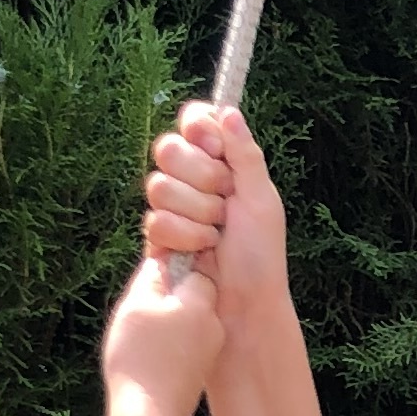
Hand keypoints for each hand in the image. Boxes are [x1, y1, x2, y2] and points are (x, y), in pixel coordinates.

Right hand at [100, 241, 221, 415]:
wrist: (148, 415)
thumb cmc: (139, 356)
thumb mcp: (137, 303)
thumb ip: (154, 275)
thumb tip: (165, 260)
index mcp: (202, 302)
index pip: (194, 267)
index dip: (169, 270)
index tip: (149, 284)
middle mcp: (215, 325)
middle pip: (191, 296)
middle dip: (167, 298)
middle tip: (139, 316)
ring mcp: (210, 353)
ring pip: (187, 323)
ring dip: (166, 324)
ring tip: (141, 342)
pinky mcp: (201, 374)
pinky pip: (184, 347)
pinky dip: (168, 348)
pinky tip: (149, 361)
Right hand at [145, 100, 289, 345]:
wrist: (244, 304)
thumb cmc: (261, 255)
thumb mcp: (262, 198)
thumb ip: (244, 154)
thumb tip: (228, 111)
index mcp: (222, 162)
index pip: (193, 121)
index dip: (198, 132)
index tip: (216, 151)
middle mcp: (193, 179)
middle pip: (168, 149)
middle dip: (201, 179)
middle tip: (225, 202)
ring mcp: (173, 207)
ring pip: (158, 187)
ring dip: (196, 214)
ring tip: (217, 235)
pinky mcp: (158, 236)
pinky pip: (155, 221)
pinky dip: (184, 238)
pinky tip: (200, 252)